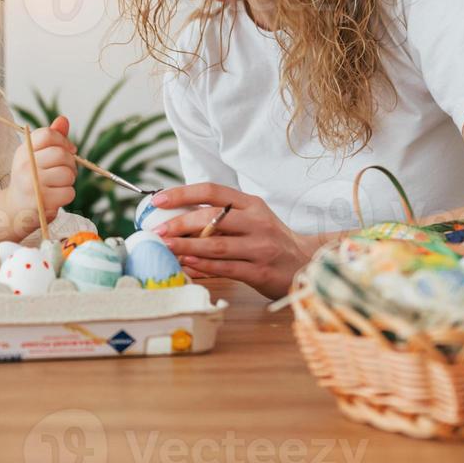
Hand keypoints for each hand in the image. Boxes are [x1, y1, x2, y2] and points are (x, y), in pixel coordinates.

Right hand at [8, 116, 76, 226]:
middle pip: (61, 154)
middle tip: (66, 170)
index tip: (69, 150)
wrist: (15, 210)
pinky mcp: (41, 201)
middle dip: (70, 163)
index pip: (48, 135)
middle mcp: (24, 165)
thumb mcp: (35, 157)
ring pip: (67, 174)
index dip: (63, 141)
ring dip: (70, 180)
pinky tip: (57, 197)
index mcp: (23, 151)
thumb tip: (63, 119)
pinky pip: (69, 192)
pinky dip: (68, 195)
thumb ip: (50, 139)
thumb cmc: (30, 180)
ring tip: (60, 184)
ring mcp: (32, 183)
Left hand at [148, 183, 316, 300]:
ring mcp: (261, 247)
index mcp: (251, 203)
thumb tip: (174, 218)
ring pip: (217, 244)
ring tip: (165, 248)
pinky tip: (186, 264)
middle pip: (212, 217)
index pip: (212, 191)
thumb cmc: (269, 240)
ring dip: (186, 246)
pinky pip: (226, 268)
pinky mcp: (261, 271)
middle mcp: (257, 222)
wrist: (307, 264)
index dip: (182, 193)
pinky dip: (203, 266)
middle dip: (180, 223)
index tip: (158, 200)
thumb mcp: (251, 219)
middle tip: (157, 231)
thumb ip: (220, 217)